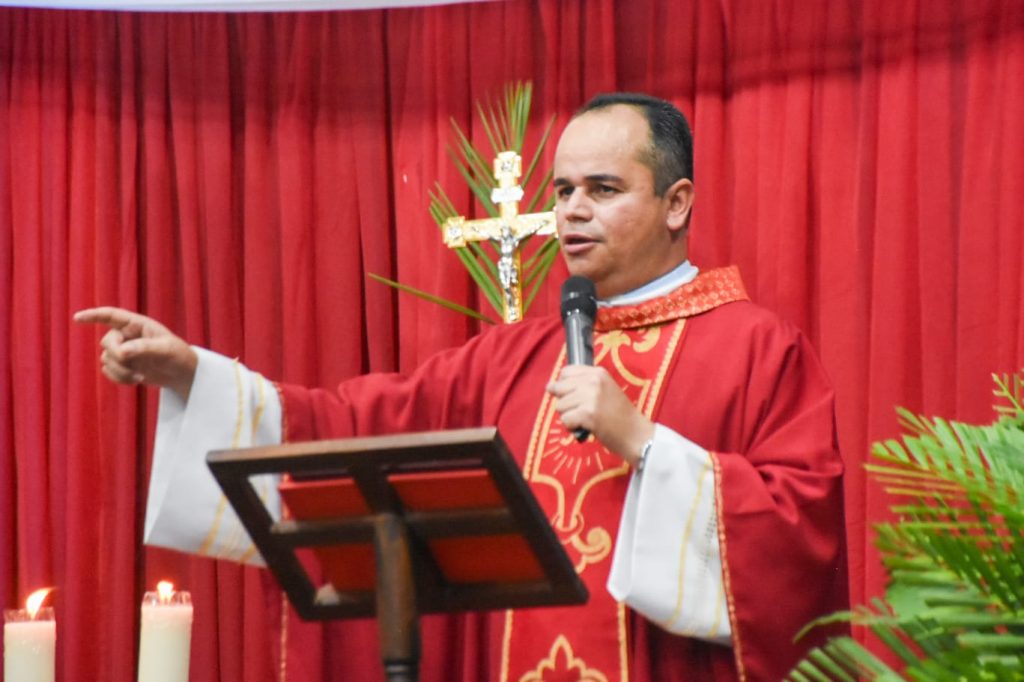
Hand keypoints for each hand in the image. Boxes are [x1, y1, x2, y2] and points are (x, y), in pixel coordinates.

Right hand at [73, 307, 197, 399]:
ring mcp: (123, 350)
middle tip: (132, 365)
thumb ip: (144, 348)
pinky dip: (119, 378)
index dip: (93, 315)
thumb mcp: (166, 350)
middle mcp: (127, 335)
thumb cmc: (178, 356)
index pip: (111, 316)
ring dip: (120, 371)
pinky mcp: (123, 365)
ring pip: (106, 359)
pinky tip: (136, 380)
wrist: (182, 374)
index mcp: (138, 324)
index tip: (77, 318)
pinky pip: (108, 371)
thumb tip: (122, 352)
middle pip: (106, 342)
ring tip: (140, 376)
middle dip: (116, 355)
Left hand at [546, 365, 654, 465]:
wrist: (636, 434)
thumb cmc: (619, 414)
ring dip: (568, 416)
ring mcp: (590, 397)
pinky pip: (565, 419)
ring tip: (585, 420)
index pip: (565, 371)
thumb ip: (582, 384)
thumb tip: (550, 386)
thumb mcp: (605, 389)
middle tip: (580, 411)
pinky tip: (585, 427)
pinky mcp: (587, 414)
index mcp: (597, 372)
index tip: (573, 396)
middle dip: (564, 402)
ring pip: (559, 406)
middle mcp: (593, 381)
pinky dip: (571, 427)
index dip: (564, 385)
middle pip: (558, 388)